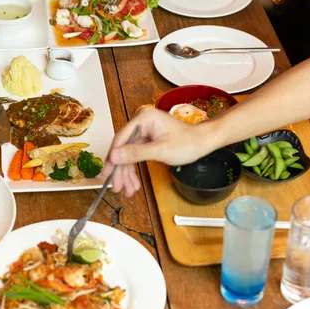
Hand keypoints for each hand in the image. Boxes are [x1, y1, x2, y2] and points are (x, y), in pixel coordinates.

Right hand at [100, 107, 214, 196]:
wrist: (202, 142)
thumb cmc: (187, 143)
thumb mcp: (161, 150)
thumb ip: (136, 153)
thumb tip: (114, 156)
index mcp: (143, 118)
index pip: (120, 139)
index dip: (112, 158)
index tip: (107, 174)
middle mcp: (140, 122)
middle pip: (122, 148)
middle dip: (120, 169)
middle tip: (116, 186)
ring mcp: (143, 130)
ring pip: (128, 154)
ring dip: (127, 172)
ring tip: (127, 190)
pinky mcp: (146, 138)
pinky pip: (135, 154)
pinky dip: (134, 169)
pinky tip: (133, 183)